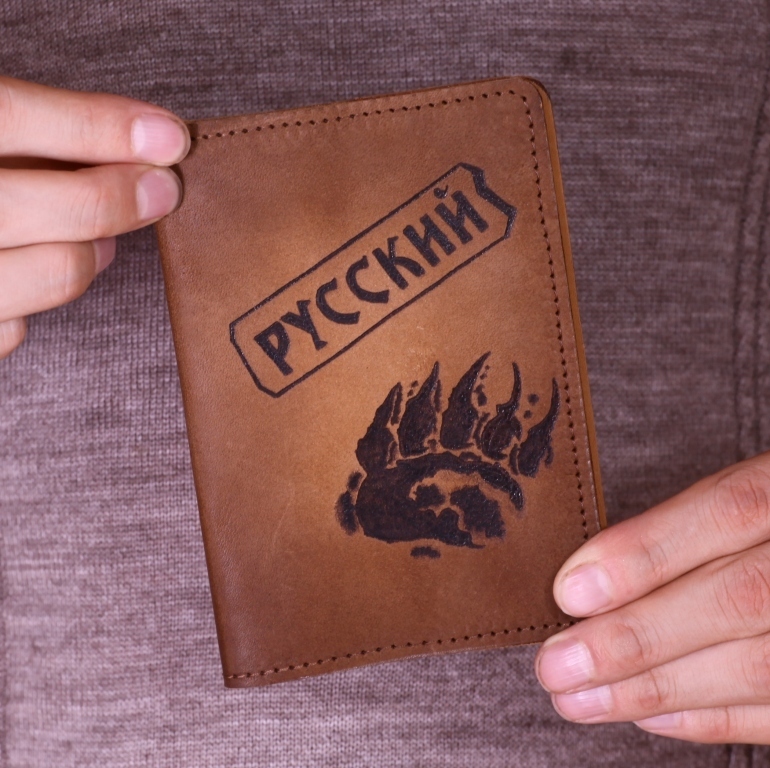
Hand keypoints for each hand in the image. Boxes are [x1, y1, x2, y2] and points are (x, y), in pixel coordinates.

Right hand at [0, 75, 188, 358]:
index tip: (170, 135)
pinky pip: (14, 329)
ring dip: (95, 252)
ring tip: (104, 234)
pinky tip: (31, 269)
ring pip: (56, 272)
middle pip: (58, 208)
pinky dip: (36, 302)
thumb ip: (18, 134)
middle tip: (164, 188)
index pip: (10, 117)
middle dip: (124, 197)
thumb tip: (131, 144)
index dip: (101, 126)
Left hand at [536, 452, 769, 742]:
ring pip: (758, 665)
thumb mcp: (749, 493)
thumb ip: (686, 526)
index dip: (646, 552)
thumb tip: (588, 579)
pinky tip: (646, 714)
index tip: (570, 591)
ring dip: (656, 687)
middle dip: (636, 638)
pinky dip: (710, 717)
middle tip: (555, 664)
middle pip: (738, 598)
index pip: (728, 510)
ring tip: (577, 699)